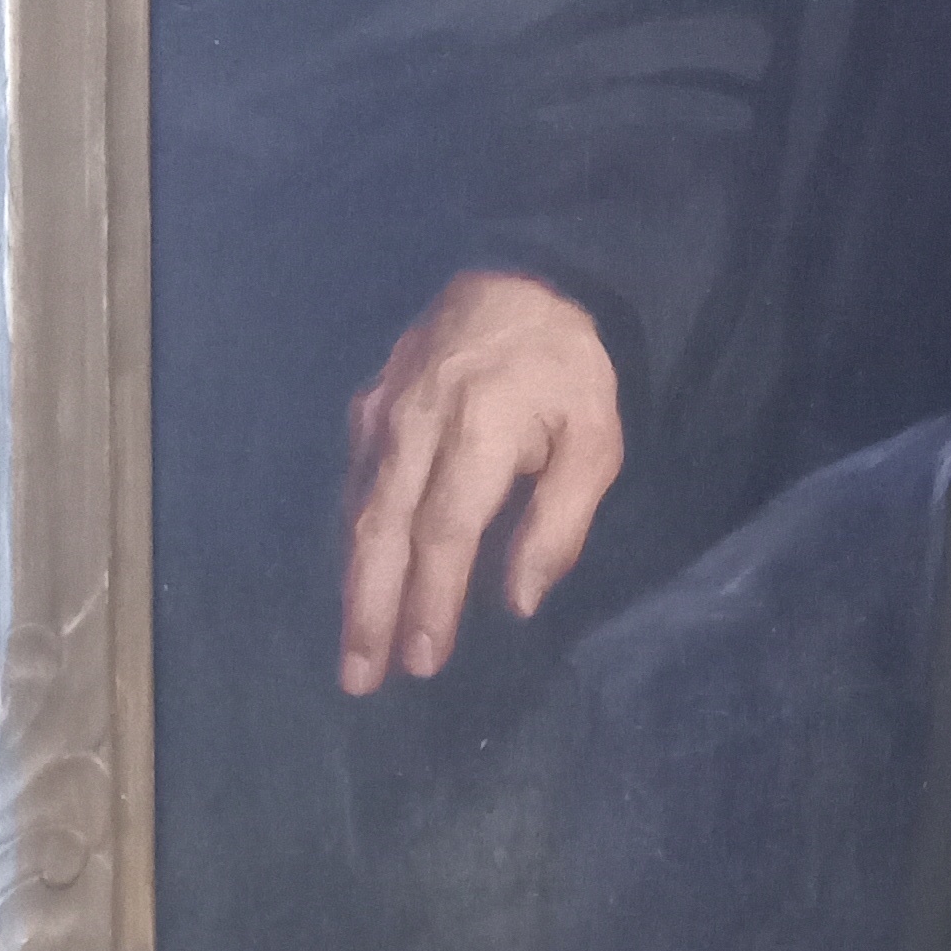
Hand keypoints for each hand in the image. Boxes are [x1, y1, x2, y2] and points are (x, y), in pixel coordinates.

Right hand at [338, 271, 624, 694]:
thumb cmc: (568, 364)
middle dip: (370, 609)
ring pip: (361, 509)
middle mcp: (418, 422)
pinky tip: (358, 572)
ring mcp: (384, 409)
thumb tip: (519, 602)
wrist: (521, 272)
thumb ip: (560, 520)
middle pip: (385, 529)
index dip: (432, 599)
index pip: (446, 531)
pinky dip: (355, 533)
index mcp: (481, 426)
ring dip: (354, 583)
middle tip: (361, 677)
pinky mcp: (368, 402)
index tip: (424, 659)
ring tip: (355, 648)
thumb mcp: (596, 436)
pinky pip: (357, 479)